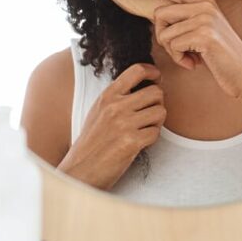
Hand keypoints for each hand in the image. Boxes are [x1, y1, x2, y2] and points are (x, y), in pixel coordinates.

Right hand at [57, 63, 165, 189]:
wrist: (81, 169)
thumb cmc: (92, 142)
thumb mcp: (99, 111)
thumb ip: (118, 96)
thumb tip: (145, 84)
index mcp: (107, 96)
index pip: (137, 70)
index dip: (153, 72)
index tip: (157, 78)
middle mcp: (115, 106)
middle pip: (156, 92)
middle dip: (159, 103)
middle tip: (151, 113)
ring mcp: (123, 124)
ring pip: (160, 111)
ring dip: (158, 122)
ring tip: (146, 128)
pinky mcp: (131, 142)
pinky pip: (156, 132)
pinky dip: (153, 138)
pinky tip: (142, 142)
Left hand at [121, 0, 241, 98]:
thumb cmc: (221, 58)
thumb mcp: (202, 32)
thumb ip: (183, 20)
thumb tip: (155, 14)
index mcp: (204, 0)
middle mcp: (205, 4)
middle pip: (159, 13)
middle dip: (162, 36)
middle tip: (180, 51)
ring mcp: (205, 18)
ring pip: (164, 32)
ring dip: (172, 51)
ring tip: (191, 57)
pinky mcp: (204, 34)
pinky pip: (173, 45)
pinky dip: (180, 59)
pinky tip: (195, 63)